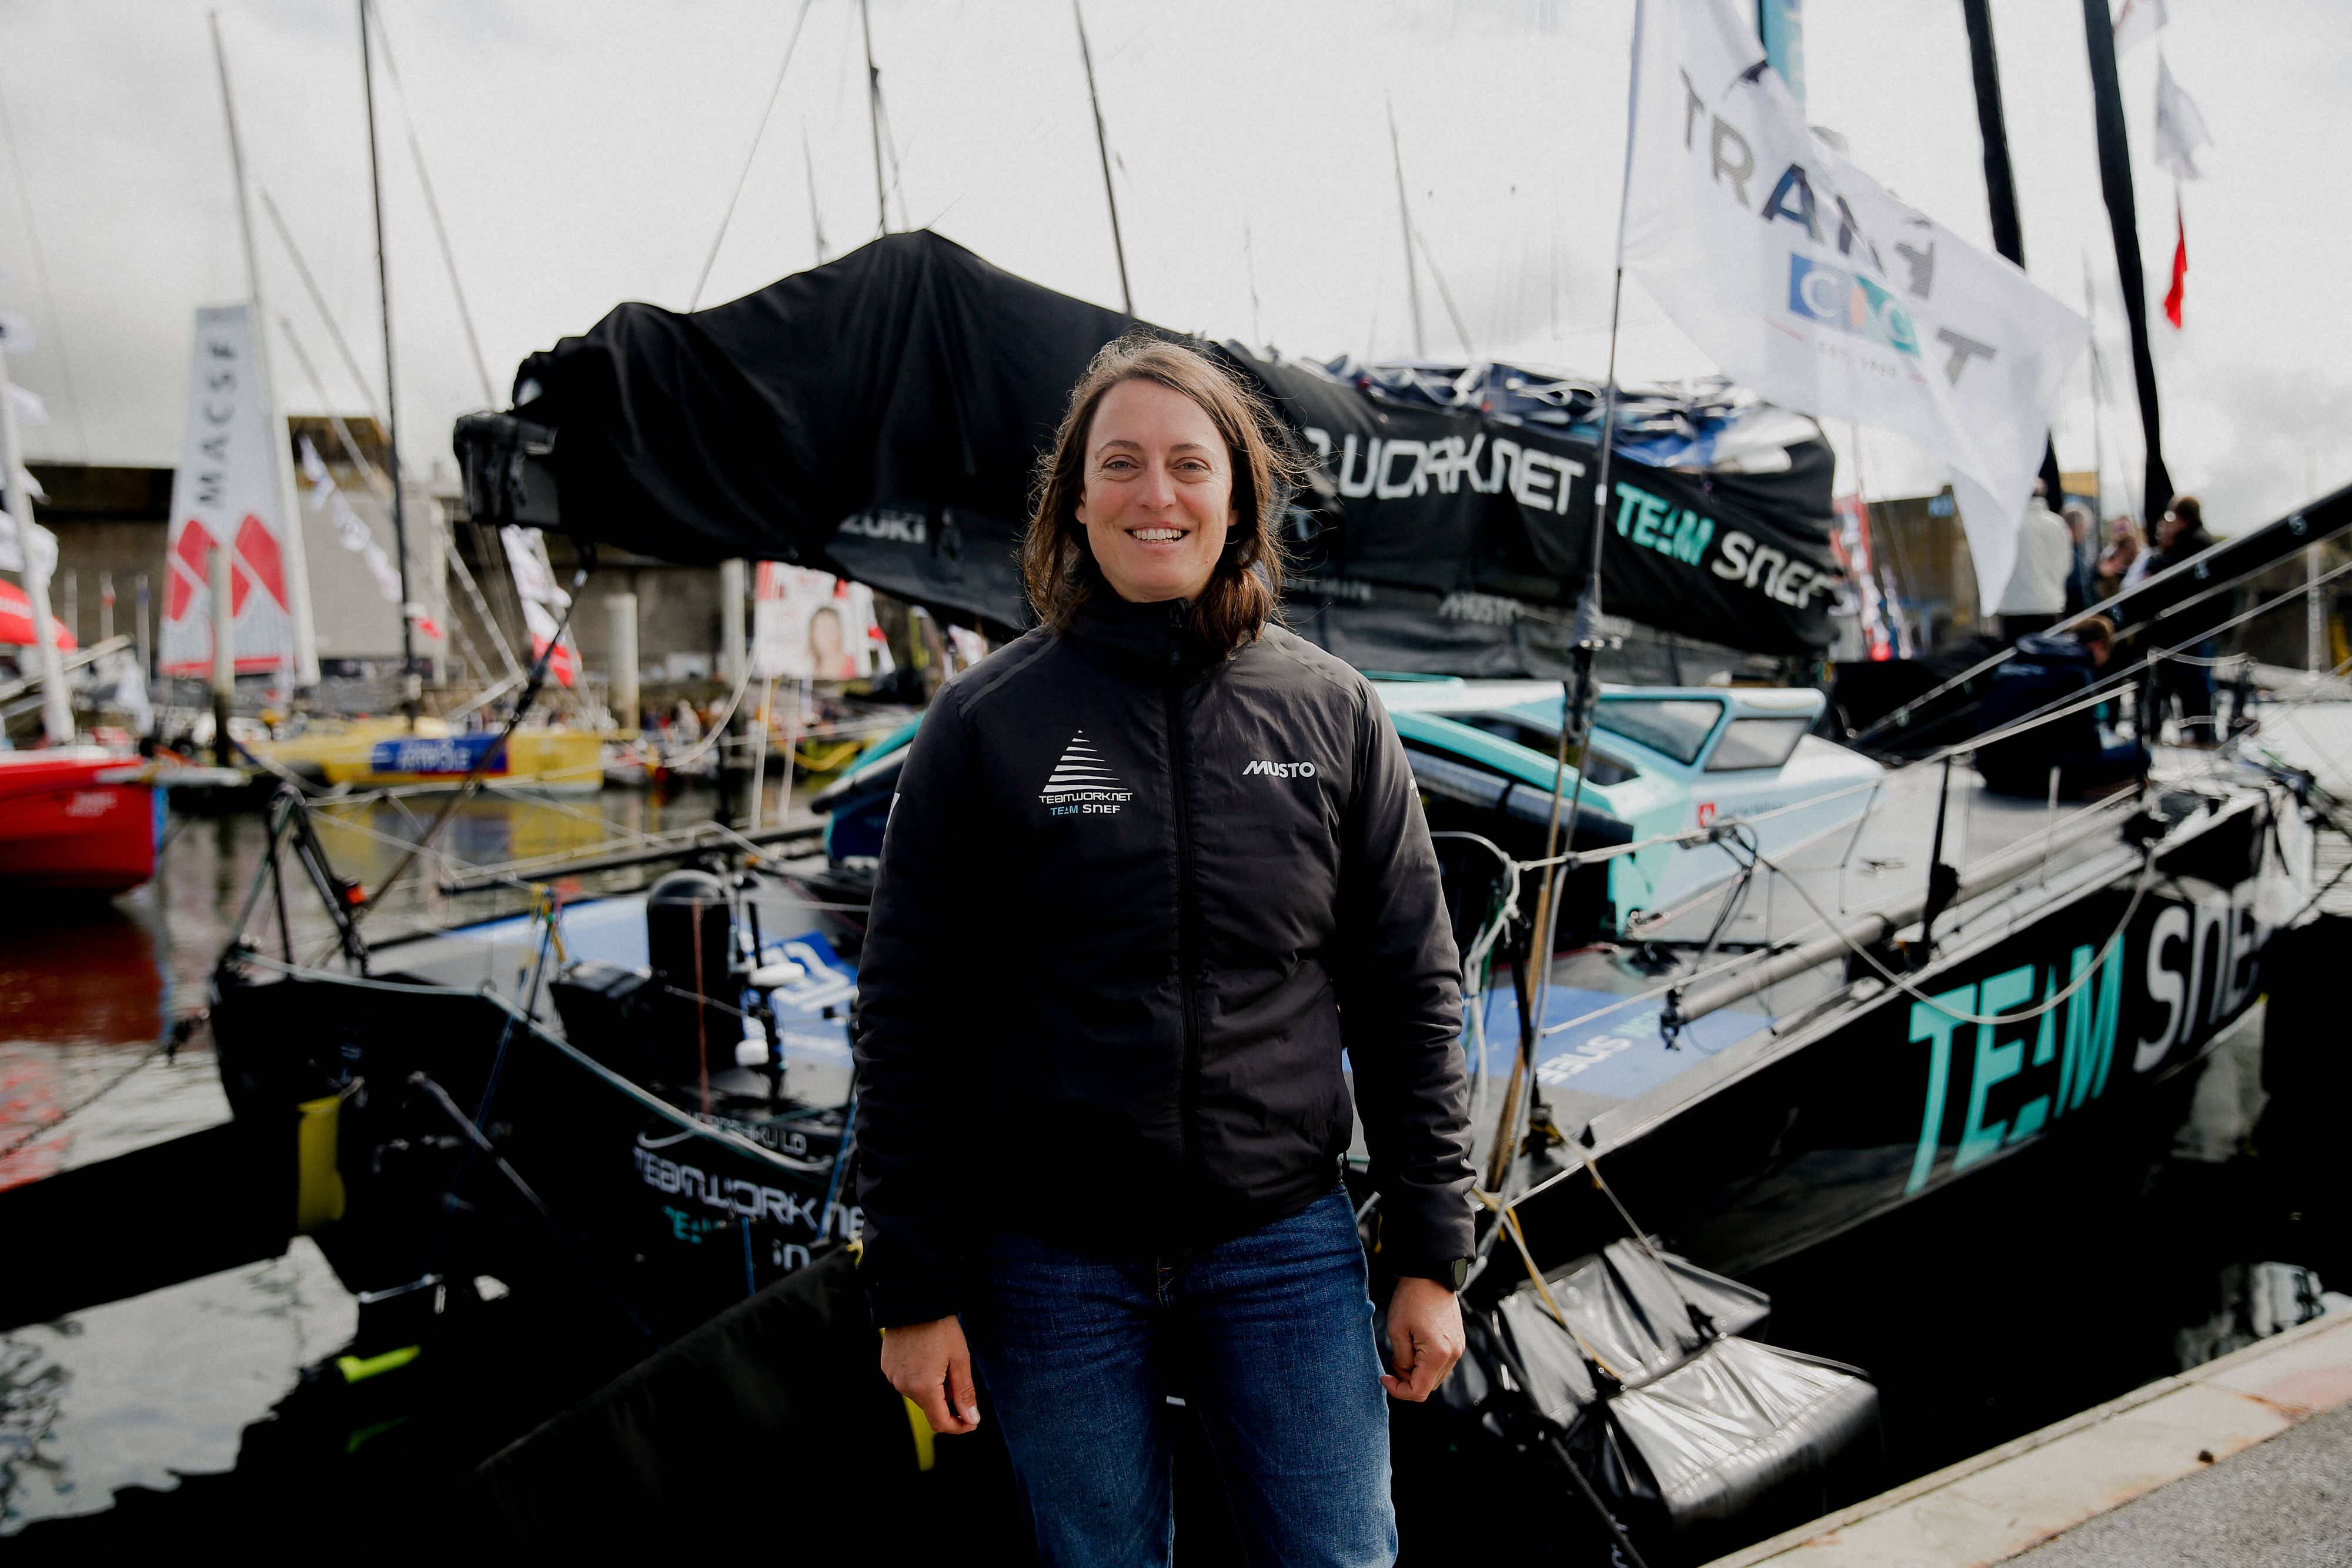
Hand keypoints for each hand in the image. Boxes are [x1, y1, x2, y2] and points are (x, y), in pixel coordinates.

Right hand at [879, 1315, 981, 1434]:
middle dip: (948, 1399)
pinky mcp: (886, 1367)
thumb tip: (971, 1419)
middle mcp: (903, 1386)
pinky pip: (907, 1381)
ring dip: (934, 1387)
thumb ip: (965, 1393)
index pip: (940, 1422)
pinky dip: (921, 1377)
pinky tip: (928, 1356)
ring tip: (942, 1359)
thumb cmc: (941, 1328)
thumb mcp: (960, 1359)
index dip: (958, 1426)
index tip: (973, 1421)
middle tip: (958, 1374)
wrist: (914, 1300)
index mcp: (923, 1387)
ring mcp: (892, 1376)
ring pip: (919, 1394)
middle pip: (930, 1407)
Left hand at [1381, 1275, 1464, 1401]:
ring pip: (1435, 1376)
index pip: (1419, 1391)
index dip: (1399, 1390)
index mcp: (1438, 1354)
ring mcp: (1458, 1348)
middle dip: (1408, 1379)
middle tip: (1393, 1361)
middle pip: (1428, 1386)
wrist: (1430, 1275)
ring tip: (1405, 1348)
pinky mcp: (1458, 1341)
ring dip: (1417, 1370)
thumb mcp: (1397, 1331)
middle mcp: (1453, 1354)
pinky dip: (1427, 1361)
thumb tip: (1404, 1373)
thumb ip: (1401, 1360)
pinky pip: (1441, 1363)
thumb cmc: (1412, 1298)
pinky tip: (1416, 1344)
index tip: (1385, 1378)